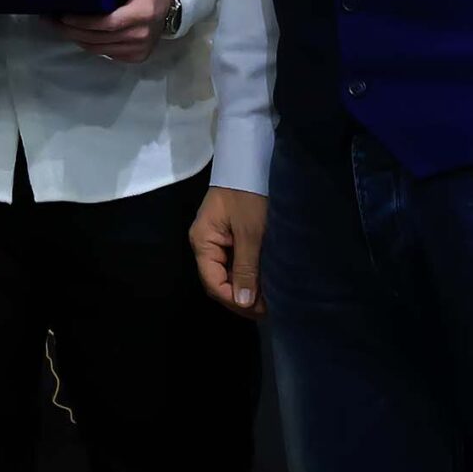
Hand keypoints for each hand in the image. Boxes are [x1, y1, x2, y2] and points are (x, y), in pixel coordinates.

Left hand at [53, 0, 174, 61]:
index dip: (83, 22)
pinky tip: (77, 33)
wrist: (168, 5)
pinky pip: (105, 53)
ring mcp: (137, 49)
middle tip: (51, 21)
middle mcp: (140, 35)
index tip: (63, 15)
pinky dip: (89, 44)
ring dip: (76, 38)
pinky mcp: (134, 57)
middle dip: (71, 30)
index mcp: (142, 14)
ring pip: (98, 48)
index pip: (107, 22)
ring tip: (59, 26)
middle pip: (98, 38)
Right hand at [190, 188, 267, 316]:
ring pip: (228, 273)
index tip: (260, 309)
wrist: (250, 162)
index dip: (234, 299)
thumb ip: (245, 268)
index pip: (213, 282)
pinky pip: (235, 263)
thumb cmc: (248, 195)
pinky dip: (249, 274)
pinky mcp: (229, 236)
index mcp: (203, 241)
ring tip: (270, 299)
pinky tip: (265, 282)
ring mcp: (217, 240)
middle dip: (241, 298)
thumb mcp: (250, 232)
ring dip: (246, 288)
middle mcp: (205, 243)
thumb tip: (242, 303)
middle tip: (269, 309)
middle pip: (218, 281)